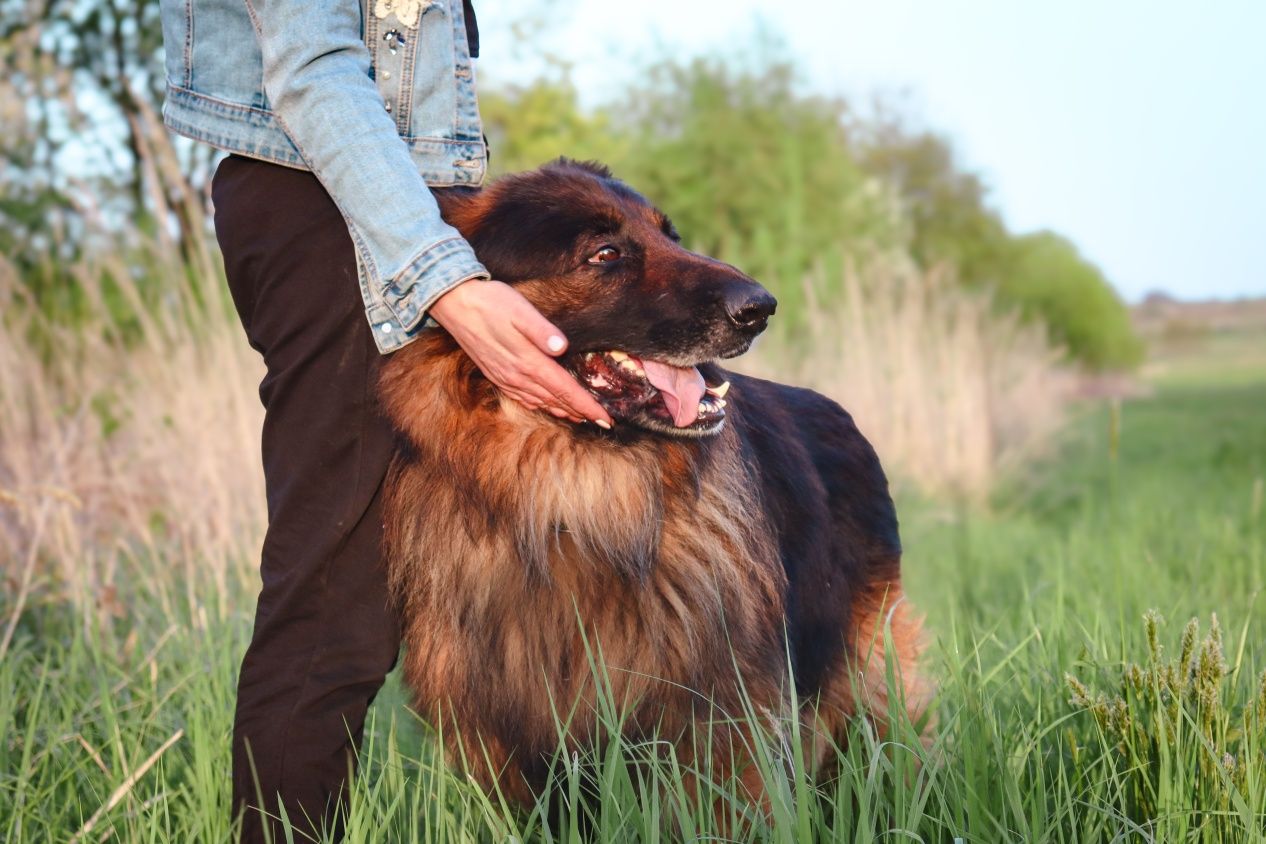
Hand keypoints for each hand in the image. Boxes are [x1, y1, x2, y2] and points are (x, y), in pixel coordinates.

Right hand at [428, 279, 613, 427]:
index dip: (587, 406)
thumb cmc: (491, 302)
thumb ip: (542, 331)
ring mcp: (506, 378)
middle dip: (581, 414)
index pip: (565, 390)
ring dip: (563, 412)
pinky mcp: (497, 375)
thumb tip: (561, 347)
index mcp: (529, 362)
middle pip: (556, 401)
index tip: (606, 419)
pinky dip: (541, 407)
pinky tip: (547, 407)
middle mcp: (518, 376)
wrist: (455, 304)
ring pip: (541, 402)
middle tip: (604, 424)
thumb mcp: (520, 310)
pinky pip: (524, 399)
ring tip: (581, 419)